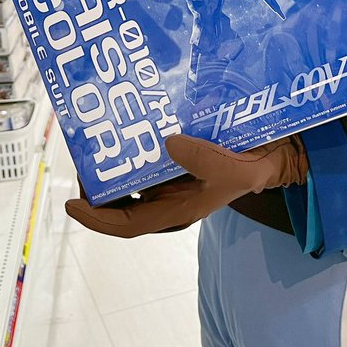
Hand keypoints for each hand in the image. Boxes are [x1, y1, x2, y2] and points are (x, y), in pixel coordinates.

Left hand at [64, 133, 307, 237]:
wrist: (274, 156)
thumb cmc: (255, 168)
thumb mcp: (236, 168)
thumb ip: (206, 160)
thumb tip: (168, 143)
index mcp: (178, 210)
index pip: (127, 224)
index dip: (96, 218)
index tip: (71, 203)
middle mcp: (168, 198)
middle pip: (121, 201)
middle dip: (97, 185)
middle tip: (82, 156)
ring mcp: (171, 180)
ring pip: (130, 178)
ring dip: (111, 163)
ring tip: (96, 137)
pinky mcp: (177, 159)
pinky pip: (146, 156)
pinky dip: (132, 145)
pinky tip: (125, 123)